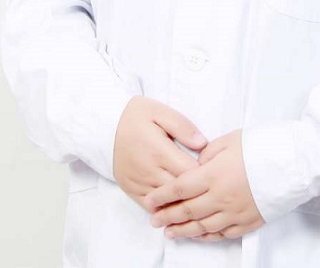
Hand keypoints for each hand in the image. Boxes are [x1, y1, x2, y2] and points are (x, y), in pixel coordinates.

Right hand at [113, 97, 206, 211]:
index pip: (190, 172)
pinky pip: (151, 208)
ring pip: (167, 203)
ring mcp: (139, 184)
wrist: (105, 126)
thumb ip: (183, 126)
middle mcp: (149, 171)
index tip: (214, 170)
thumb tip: (203, 144)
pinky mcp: (131, 191)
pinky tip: (176, 207)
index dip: (205, 174)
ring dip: (183, 202)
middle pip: (181, 191)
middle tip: (211, 188)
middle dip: (197, 191)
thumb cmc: (136, 116)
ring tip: (198, 199)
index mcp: (159, 151)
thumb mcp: (160, 111)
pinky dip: (165, 209)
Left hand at [145, 129, 264, 241]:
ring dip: (183, 230)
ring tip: (170, 232)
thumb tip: (197, 164)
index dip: (162, 196)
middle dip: (167, 216)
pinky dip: (206, 236)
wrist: (293, 163)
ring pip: (202, 226)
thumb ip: (208, 153)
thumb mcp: (230, 140)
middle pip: (187, 210)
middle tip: (153, 220)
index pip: (180, 188)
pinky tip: (198, 235)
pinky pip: (222, 234)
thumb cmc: (261, 146)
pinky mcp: (248, 222)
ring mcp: (234, 213)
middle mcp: (221, 197)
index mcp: (214, 174)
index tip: (149, 201)